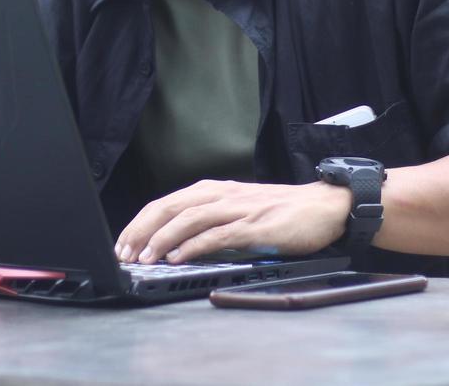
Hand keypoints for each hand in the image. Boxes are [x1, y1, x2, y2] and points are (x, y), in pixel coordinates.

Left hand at [115, 180, 353, 264]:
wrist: (324, 206)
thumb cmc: (282, 211)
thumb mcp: (239, 209)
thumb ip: (211, 220)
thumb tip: (178, 242)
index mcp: (214, 190)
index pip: (166, 202)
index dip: (140, 222)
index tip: (124, 243)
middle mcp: (222, 195)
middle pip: (170, 207)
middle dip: (142, 230)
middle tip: (125, 253)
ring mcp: (238, 209)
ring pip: (189, 219)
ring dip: (162, 239)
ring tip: (145, 258)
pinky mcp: (255, 226)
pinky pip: (217, 235)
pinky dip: (194, 246)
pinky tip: (179, 258)